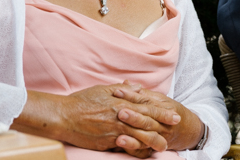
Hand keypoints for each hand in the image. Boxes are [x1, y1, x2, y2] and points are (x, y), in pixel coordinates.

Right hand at [11, 85, 177, 153]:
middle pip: (146, 122)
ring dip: (152, 141)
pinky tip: (143, 153)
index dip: (162, 112)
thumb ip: (123, 90)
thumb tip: (137, 87)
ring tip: (164, 145)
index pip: (146, 107)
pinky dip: (135, 149)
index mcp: (120, 102)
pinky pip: (124, 147)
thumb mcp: (103, 90)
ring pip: (138, 137)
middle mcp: (119, 116)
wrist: (64, 116)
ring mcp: (113, 131)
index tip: (174, 114)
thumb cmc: (82, 101)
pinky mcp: (106, 143)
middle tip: (176, 129)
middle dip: (162, 126)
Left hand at [111, 81, 204, 155]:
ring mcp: (160, 136)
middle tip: (120, 113)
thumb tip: (125, 83)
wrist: (189, 130)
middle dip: (134, 116)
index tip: (117, 92)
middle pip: (148, 119)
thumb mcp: (160, 99)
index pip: (146, 101)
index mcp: (164, 107)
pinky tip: (124, 147)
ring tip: (119, 137)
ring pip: (147, 137)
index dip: (132, 96)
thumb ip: (142, 93)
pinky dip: (134, 149)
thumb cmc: (171, 111)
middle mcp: (163, 123)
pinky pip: (145, 150)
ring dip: (133, 137)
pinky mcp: (155, 147)